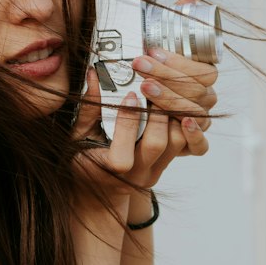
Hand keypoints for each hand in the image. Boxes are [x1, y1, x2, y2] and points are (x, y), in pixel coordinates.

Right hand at [71, 42, 217, 211]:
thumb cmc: (84, 158)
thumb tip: (93, 76)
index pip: (122, 157)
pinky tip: (174, 106)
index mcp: (107, 170)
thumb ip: (88, 110)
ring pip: (176, 142)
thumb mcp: (78, 135)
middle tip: (152, 85)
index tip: (129, 95)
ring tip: (163, 91)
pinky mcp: (166, 165)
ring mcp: (154, 171)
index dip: (127, 124)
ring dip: (172, 114)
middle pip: (156, 144)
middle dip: (156, 111)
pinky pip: (186, 144)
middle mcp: (135, 175)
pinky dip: (184, 123)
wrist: (101, 188)